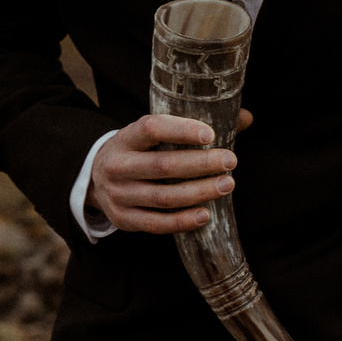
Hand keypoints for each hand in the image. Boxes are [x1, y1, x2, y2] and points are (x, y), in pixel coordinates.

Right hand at [86, 109, 255, 234]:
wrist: (96, 179)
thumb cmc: (138, 153)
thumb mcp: (153, 135)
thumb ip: (196, 127)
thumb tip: (246, 117)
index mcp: (126, 138)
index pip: (151, 129)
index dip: (181, 130)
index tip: (210, 134)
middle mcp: (118, 166)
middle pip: (162, 166)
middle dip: (200, 164)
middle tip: (230, 161)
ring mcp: (118, 195)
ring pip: (163, 197)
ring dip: (199, 192)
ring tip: (226, 185)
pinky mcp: (123, 219)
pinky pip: (157, 223)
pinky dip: (183, 221)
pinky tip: (205, 214)